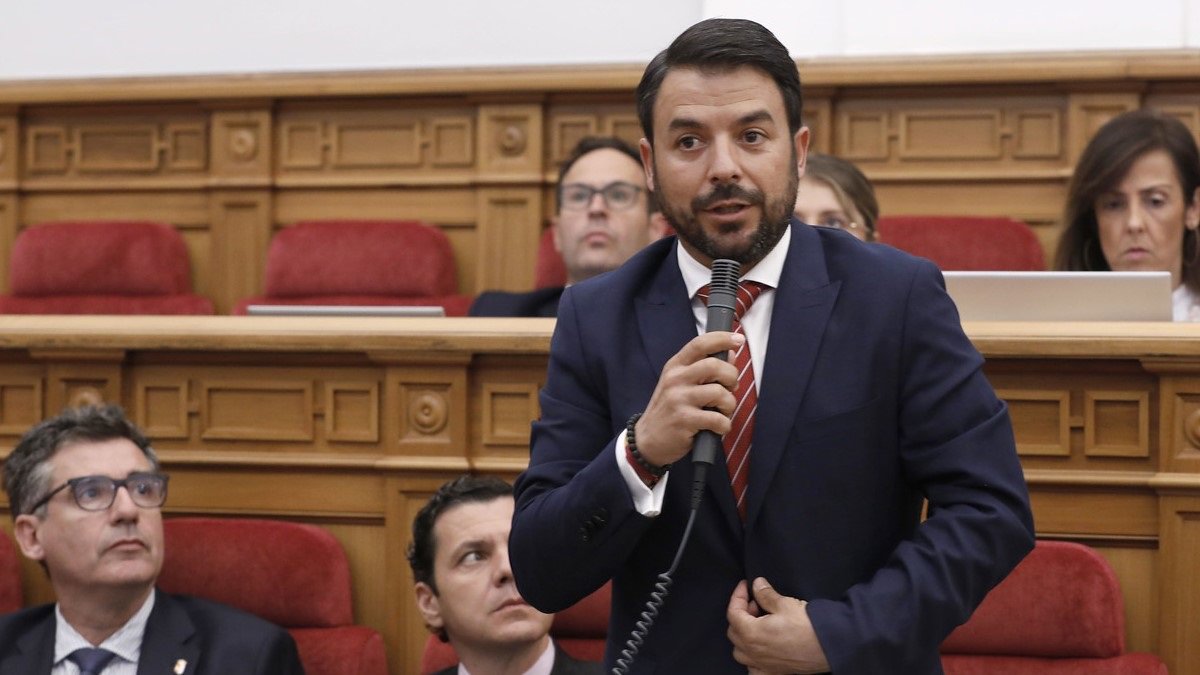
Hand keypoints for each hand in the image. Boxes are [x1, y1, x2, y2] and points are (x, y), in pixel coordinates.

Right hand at [634, 331, 742, 465]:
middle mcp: (675, 379)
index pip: (699, 344)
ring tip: (723, 411)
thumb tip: (731, 353)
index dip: (722, 338)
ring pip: (719, 393)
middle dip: (732, 376)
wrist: (647, 439)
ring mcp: (678, 400)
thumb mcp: (680, 384)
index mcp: (675, 367)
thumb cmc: (669, 410)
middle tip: (731, 388)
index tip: (738, 340)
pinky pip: (717, 419)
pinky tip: (717, 427)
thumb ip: (703, 368)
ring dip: (729, 405)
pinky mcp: (684, 420)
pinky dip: (724, 425)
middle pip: (714, 365)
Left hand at [727, 578, 829, 673]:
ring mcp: (762, 665)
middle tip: (756, 603)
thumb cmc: (807, 626)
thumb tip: (757, 585)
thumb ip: (766, 594)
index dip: (737, 596)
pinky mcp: (774, 672)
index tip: (745, 585)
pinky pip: (753, 669)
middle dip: (741, 613)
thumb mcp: (785, 604)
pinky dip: (752, 659)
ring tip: (758, 623)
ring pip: (740, 651)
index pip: (733, 613)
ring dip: (744, 635)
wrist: (830, 646)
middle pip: (734, 631)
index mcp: (751, 633)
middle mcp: (752, 652)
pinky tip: (761, 650)